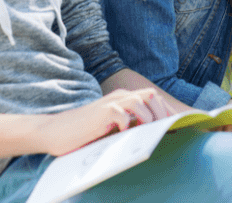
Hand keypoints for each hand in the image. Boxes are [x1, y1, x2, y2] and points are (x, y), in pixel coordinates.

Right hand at [41, 88, 173, 155]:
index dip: (166, 112)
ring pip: (141, 101)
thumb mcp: (110, 128)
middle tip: (167, 131)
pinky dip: (128, 124)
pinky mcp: (102, 112)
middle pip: (151, 95)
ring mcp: (111, 103)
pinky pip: (122, 114)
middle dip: (163, 114)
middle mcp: (119, 97)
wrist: (55, 131)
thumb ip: (128, 126)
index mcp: (123, 99)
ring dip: (150, 118)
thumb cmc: (83, 133)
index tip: (175, 127)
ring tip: (151, 133)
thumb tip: (154, 137)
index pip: (152, 99)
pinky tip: (125, 134)